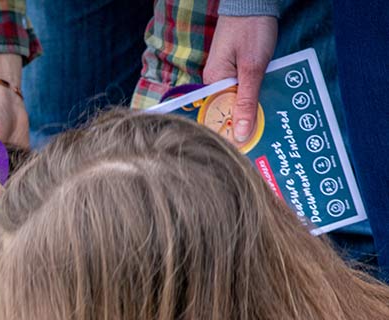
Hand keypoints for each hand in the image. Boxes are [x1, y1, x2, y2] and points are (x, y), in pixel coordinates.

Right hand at [203, 15, 277, 142]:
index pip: (218, 116)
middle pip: (228, 110)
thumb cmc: (252, 30)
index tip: (247, 147)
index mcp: (213, 82)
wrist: (254, 1)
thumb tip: (241, 133)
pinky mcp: (235, 69)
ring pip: (237, 101)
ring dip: (251, 110)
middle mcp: (215, 81)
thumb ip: (247, 101)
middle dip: (243, 122)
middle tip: (262, 139)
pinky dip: (254, 96)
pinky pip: (242, 90)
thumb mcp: (253, 68)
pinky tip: (264, 103)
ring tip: (265, 125)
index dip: (232, 131)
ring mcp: (225, 75)